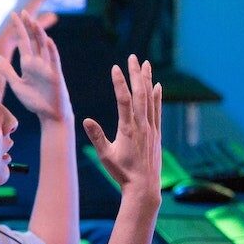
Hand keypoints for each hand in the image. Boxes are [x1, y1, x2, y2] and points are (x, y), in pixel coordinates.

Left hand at [0, 10, 71, 122]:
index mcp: (28, 63)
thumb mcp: (17, 85)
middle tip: (23, 12)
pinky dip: (51, 50)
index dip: (19, 29)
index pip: (23, 42)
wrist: (50, 114)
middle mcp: (38, 62)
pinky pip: (54, 60)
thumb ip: (7, 71)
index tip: (13, 15)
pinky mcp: (55, 74)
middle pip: (34, 40)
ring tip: (33, 22)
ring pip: (44, 46)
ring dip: (39, 34)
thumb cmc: (34, 100)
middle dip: (29, 26)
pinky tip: (47, 41)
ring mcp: (48, 66)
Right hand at [82, 55, 161, 197]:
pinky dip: (157, 96)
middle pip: (140, 93)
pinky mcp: (156, 133)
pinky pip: (157, 109)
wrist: (144, 186)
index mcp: (128, 129)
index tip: (115, 67)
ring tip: (146, 64)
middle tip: (133, 57)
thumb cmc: (122, 172)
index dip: (120, 83)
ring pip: (150, 98)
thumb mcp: (105, 155)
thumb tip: (86, 120)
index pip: (124, 100)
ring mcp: (151, 128)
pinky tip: (158, 86)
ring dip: (148, 80)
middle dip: (136, 74)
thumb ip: (97, 137)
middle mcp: (142, 125)